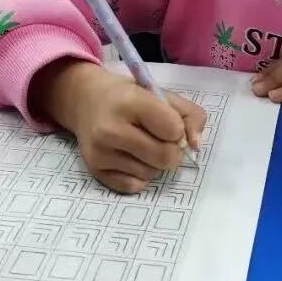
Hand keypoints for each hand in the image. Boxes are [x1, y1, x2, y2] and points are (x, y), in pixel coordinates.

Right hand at [32, 60, 205, 193]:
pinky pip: (134, 186)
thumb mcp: (162, 93)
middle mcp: (111, 129)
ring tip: (141, 145)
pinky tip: (131, 158)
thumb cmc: (129, 97)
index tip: (169, 123)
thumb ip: (190, 115)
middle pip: (165, 157)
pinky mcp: (95, 170)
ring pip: (151, 174)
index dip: (178, 129)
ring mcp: (101, 152)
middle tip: (162, 140)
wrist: (86, 101)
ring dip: (154, 163)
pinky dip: (139, 175)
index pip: (173, 129)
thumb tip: (195, 146)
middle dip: (171, 150)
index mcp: (130, 102)